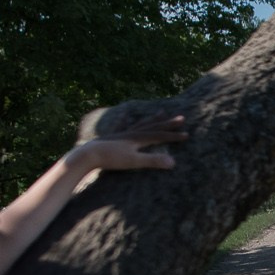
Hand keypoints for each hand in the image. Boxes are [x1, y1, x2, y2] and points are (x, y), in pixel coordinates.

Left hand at [69, 112, 186, 172]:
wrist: (87, 155)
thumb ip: (153, 161)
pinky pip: (120, 126)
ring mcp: (121, 133)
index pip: (160, 135)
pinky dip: (124, 120)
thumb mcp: (134, 162)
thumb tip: (173, 162)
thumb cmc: (110, 159)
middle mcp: (131, 133)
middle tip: (181, 118)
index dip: (174, 136)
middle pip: (153, 126)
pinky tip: (125, 114)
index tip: (187, 135)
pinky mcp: (111, 137)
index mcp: (138, 138)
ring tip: (160, 112)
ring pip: (140, 124)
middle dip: (168, 123)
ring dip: (151, 119)